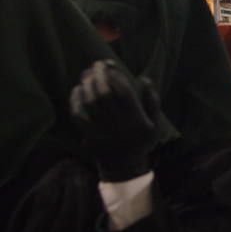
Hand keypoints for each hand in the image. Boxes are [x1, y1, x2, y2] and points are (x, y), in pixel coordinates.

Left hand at [70, 60, 164, 181]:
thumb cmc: (140, 141)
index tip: (111, 64)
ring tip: (86, 74)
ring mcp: (102, 130)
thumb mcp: (154, 123)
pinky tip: (77, 90)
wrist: (124, 167)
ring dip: (87, 85)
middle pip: (104, 93)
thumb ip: (152, 100)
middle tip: (96, 64)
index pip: (123, 90)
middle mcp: (118, 123)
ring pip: (90, 103)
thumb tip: (144, 78)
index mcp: (135, 118)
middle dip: (99, 76)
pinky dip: (75, 101)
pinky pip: (78, 115)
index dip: (115, 74)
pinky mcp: (89, 135)